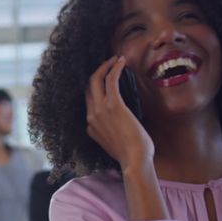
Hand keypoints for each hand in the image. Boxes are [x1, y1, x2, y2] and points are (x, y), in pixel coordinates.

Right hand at [85, 56, 152, 170]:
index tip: (106, 78)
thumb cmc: (131, 155)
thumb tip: (118, 123)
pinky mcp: (113, 105)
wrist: (135, 161)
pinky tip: (122, 61)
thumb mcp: (114, 144)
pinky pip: (110, 79)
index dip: (95, 86)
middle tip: (109, 63)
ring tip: (116, 59)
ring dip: (105, 66)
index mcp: (90, 126)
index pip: (87, 100)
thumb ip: (109, 133)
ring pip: (95, 79)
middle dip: (97, 72)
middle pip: (87, 86)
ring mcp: (100, 110)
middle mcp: (91, 116)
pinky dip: (115, 68)